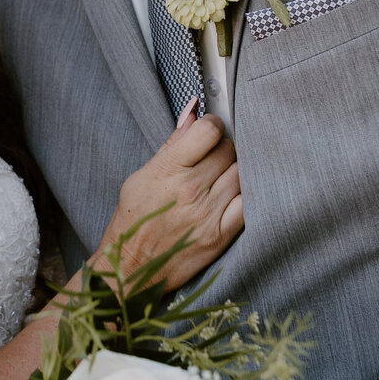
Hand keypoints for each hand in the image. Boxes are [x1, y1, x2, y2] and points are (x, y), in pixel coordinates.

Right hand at [94, 110, 241, 289]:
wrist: (130, 270)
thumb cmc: (134, 221)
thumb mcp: (141, 176)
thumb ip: (172, 143)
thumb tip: (193, 110)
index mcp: (168, 170)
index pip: (209, 130)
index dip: (213, 125)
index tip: (211, 130)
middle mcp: (191, 190)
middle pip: (229, 150)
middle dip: (223, 149)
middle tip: (213, 158)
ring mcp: (208, 214)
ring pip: (242, 174)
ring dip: (234, 171)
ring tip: (220, 180)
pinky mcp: (221, 236)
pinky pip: (248, 204)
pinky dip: (245, 196)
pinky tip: (233, 197)